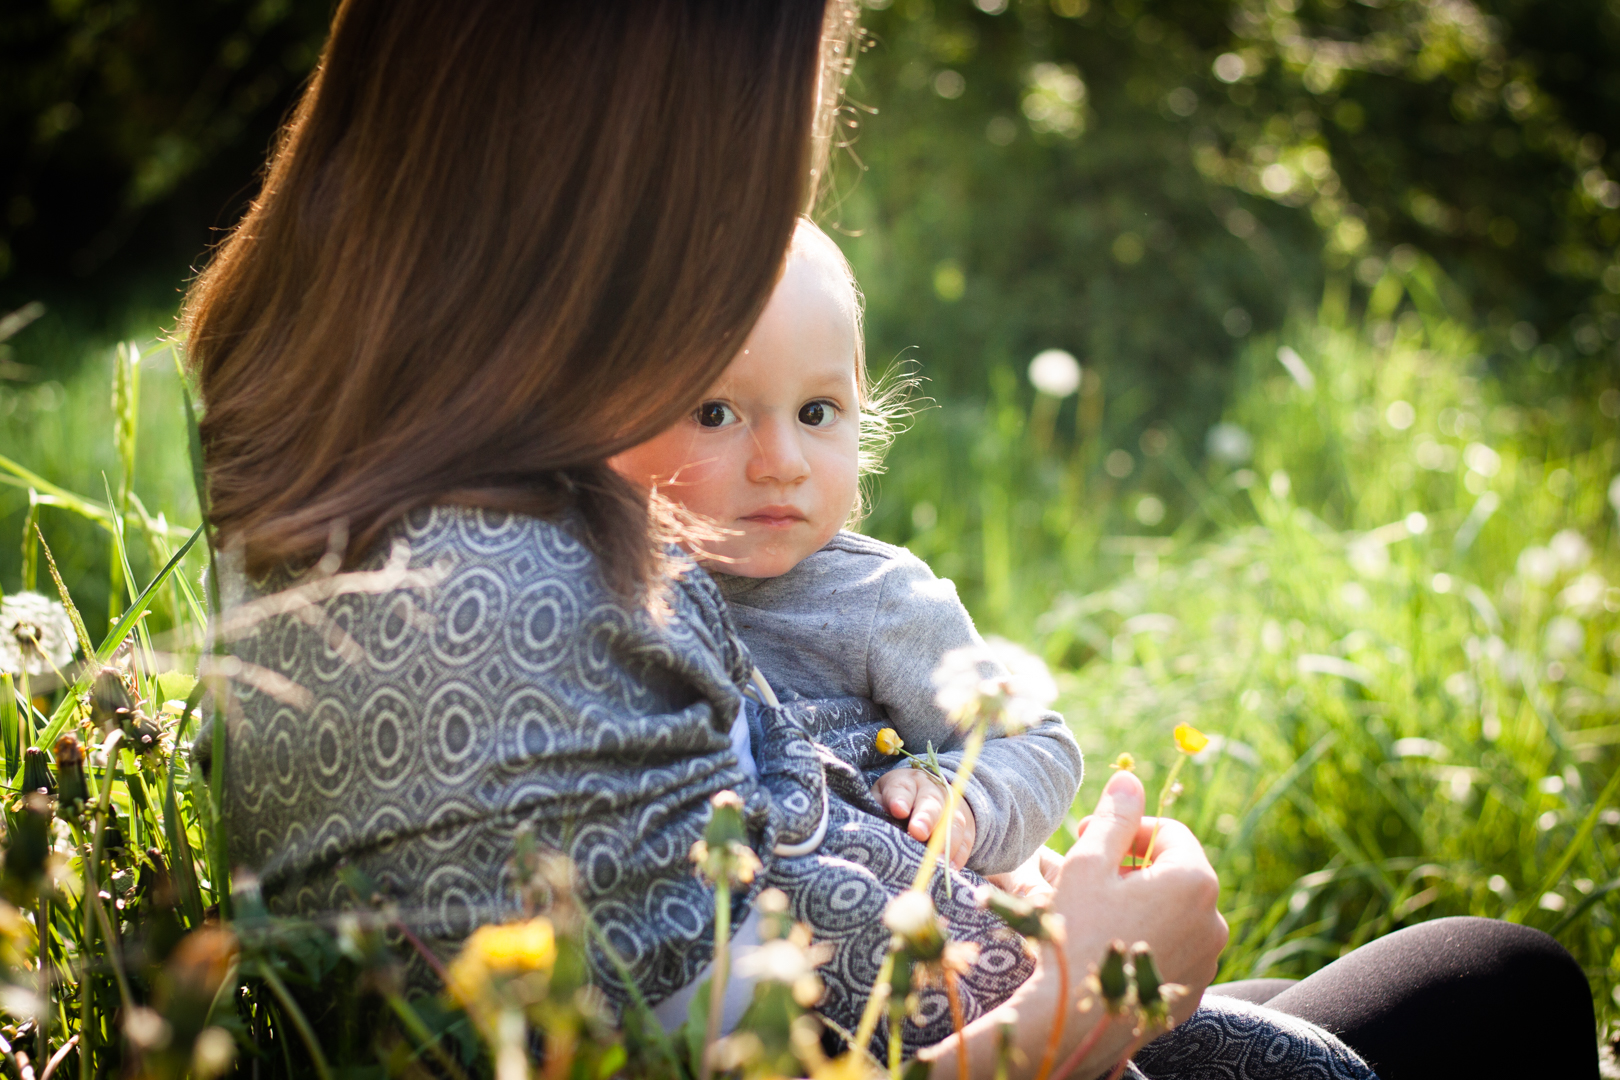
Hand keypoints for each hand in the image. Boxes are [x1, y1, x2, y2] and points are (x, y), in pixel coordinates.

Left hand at [872, 766, 976, 868]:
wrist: (930, 793)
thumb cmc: (897, 801)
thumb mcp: (882, 797)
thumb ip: (879, 807)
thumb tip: (877, 826)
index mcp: (907, 783)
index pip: (903, 788)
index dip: (900, 799)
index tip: (898, 810)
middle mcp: (933, 791)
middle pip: (931, 803)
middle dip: (926, 818)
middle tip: (918, 832)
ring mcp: (953, 808)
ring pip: (953, 822)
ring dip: (946, 842)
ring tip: (937, 859)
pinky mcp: (966, 827)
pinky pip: (966, 841)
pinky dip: (959, 855)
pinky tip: (951, 869)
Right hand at [921, 770, 1226, 1078]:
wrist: (1072, 1020)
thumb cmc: (1077, 932)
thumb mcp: (1088, 864)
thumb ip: (1114, 818)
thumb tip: (1130, 779)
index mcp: (1194, 880)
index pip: (1169, 833)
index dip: (1128, 830)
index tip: (1089, 839)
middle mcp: (1214, 920)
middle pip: (1174, 873)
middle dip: (1132, 867)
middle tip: (1087, 874)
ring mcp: (1207, 961)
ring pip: (1174, 913)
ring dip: (1140, 904)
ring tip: (1096, 911)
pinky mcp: (1192, 993)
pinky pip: (1173, 951)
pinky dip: (1147, 941)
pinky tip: (1109, 947)